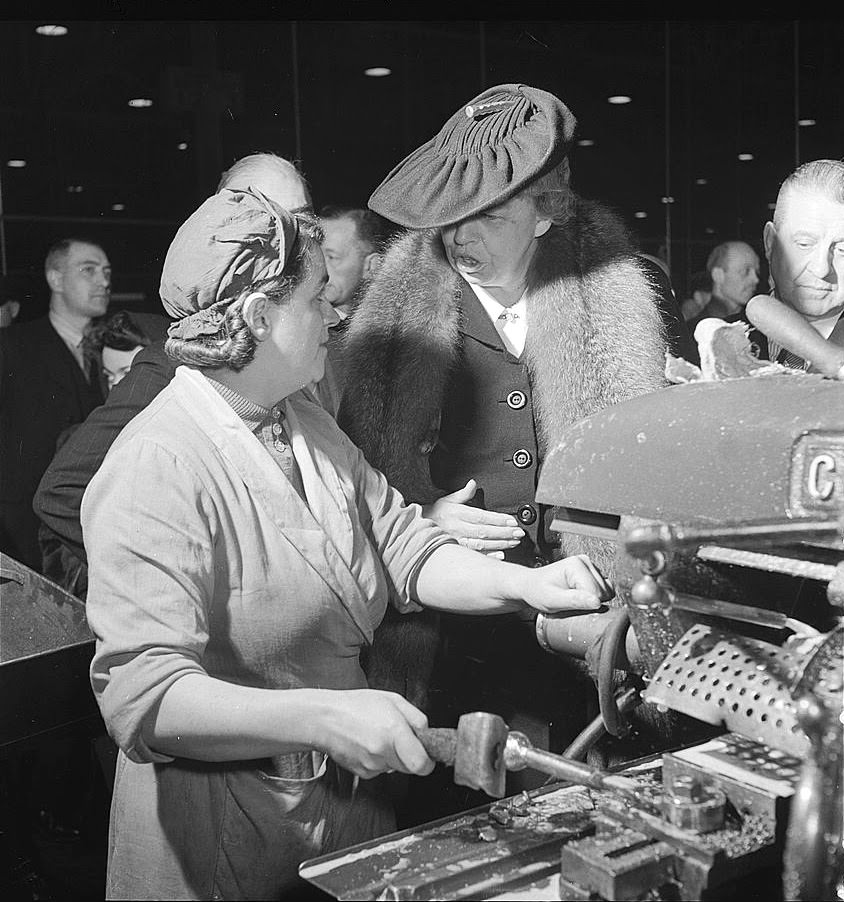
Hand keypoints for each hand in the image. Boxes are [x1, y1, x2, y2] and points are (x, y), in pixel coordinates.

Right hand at [314, 689, 434, 779]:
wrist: (324, 719)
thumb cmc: (356, 705)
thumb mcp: (393, 700)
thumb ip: (416, 718)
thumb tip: (428, 735)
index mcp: (394, 732)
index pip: (422, 764)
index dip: (428, 761)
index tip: (427, 754)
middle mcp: (383, 752)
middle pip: (411, 767)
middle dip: (411, 755)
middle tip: (401, 738)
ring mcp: (372, 765)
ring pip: (395, 768)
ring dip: (394, 756)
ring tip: (379, 736)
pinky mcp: (362, 773)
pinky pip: (381, 770)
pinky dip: (379, 760)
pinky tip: (368, 743)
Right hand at [423, 479, 523, 557]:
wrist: (417, 530)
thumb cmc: (436, 515)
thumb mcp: (447, 500)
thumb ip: (463, 493)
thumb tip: (473, 483)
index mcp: (457, 514)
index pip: (481, 516)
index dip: (497, 519)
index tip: (512, 521)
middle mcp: (457, 528)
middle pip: (484, 531)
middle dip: (503, 532)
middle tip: (519, 533)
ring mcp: (457, 542)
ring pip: (481, 544)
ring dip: (499, 544)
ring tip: (514, 542)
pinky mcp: (457, 552)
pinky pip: (474, 555)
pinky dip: (488, 556)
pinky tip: (500, 556)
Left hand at [521, 554, 613, 613]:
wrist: (531, 586)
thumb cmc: (537, 591)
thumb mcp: (552, 600)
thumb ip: (574, 600)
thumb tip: (596, 602)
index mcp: (576, 564)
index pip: (597, 593)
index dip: (585, 605)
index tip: (568, 603)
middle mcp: (586, 562)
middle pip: (604, 592)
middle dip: (588, 602)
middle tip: (569, 602)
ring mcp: (590, 567)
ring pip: (606, 591)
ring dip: (591, 600)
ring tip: (572, 598)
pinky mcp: (592, 574)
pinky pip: (605, 590)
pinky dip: (594, 598)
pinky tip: (579, 597)